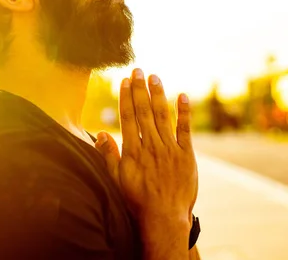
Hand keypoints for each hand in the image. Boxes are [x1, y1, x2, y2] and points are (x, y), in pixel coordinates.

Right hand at [96, 68, 198, 224]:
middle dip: (140, 89)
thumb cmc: (137, 201)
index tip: (125, 81)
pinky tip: (182, 96)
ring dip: (158, 95)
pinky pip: (185, 129)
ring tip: (155, 77)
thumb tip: (101, 133)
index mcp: (133, 151)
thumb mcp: (117, 179)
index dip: (126, 97)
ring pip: (163, 116)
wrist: (164, 218)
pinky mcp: (186, 155)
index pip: (128, 117)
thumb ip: (109, 155)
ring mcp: (170, 149)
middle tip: (138, 70)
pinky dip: (184, 112)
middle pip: (144, 111)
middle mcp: (151, 145)